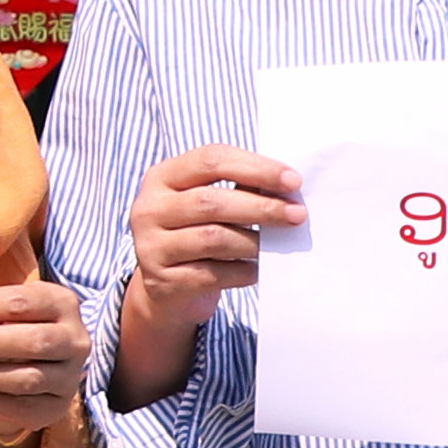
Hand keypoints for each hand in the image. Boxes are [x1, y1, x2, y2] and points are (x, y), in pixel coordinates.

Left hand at [0, 276, 90, 447]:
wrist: (41, 361)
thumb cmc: (14, 325)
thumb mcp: (6, 308)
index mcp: (61, 303)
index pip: (18, 303)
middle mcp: (74, 340)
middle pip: (31, 341)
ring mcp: (69, 376)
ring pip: (27, 378)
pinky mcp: (57, 406)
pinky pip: (22, 406)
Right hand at [118, 144, 302, 394]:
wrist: (165, 287)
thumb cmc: (197, 233)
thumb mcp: (208, 203)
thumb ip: (238, 189)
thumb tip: (288, 188)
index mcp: (161, 177)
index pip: (210, 160)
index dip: (255, 168)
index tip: (293, 181)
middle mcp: (149, 208)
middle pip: (211, 201)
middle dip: (262, 207)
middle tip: (298, 214)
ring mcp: (151, 246)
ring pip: (213, 238)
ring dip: (255, 242)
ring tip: (281, 244)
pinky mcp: (162, 281)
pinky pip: (212, 274)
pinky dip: (242, 272)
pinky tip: (258, 270)